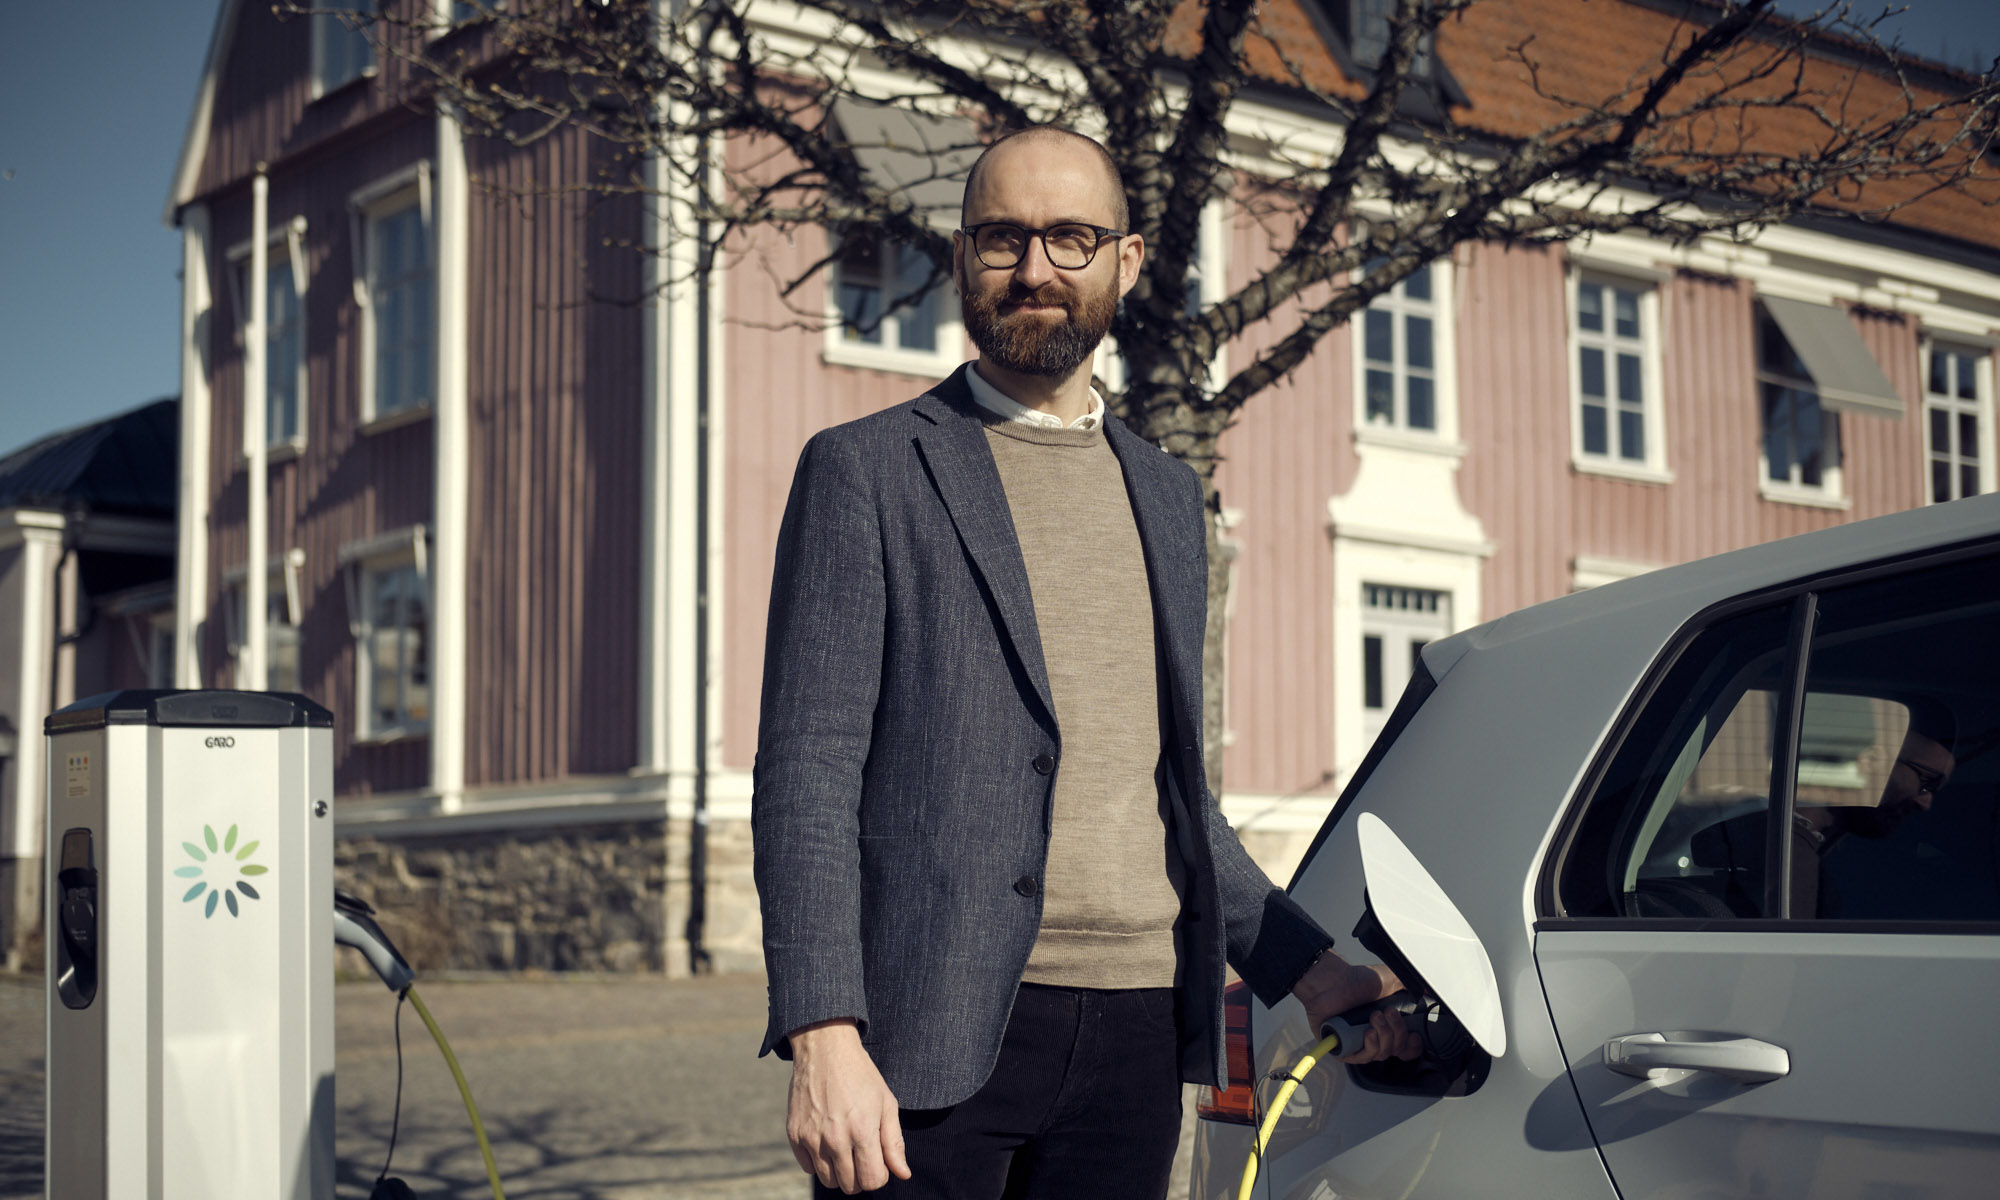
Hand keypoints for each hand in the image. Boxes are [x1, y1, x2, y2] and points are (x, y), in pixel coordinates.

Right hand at [785, 1019, 911, 1192]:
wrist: (825, 1049)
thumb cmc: (861, 1076)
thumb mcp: (886, 1103)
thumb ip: (894, 1142)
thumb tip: (903, 1174)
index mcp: (862, 1131)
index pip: (872, 1181)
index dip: (880, 1174)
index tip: (878, 1159)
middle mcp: (835, 1139)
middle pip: (849, 1185)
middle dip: (860, 1176)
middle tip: (862, 1153)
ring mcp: (811, 1138)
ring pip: (828, 1180)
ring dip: (839, 1172)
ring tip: (845, 1148)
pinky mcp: (794, 1134)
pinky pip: (808, 1167)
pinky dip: (818, 1162)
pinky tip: (826, 1141)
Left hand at [1291, 951, 1422, 1063]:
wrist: (1331, 981)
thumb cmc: (1355, 980)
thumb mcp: (1390, 980)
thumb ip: (1413, 987)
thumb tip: (1430, 993)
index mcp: (1389, 1024)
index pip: (1407, 1046)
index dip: (1413, 1045)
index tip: (1414, 1035)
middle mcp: (1376, 1035)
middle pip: (1397, 1051)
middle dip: (1397, 1033)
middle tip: (1388, 1014)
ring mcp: (1360, 1043)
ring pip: (1382, 1054)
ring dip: (1383, 1036)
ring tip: (1374, 1017)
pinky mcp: (1344, 1049)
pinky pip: (1362, 1058)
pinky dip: (1369, 1047)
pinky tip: (1368, 1034)